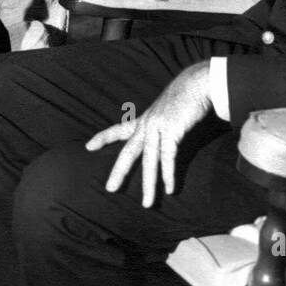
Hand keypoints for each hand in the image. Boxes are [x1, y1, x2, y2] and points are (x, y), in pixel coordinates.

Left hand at [85, 64, 211, 206]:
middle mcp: (147, 124)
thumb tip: (164, 135)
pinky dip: (168, 174)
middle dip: (119, 171)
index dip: (104, 137)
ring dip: (149, 184)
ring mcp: (158, 127)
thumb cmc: (186, 96)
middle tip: (110, 189)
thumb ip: (162, 124)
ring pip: (150, 160)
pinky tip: (169, 188)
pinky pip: (168, 157)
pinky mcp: (172, 130)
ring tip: (147, 203)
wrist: (197, 82)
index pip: (119, 129)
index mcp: (145, 120)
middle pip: (129, 152)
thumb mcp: (167, 110)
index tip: (88, 146)